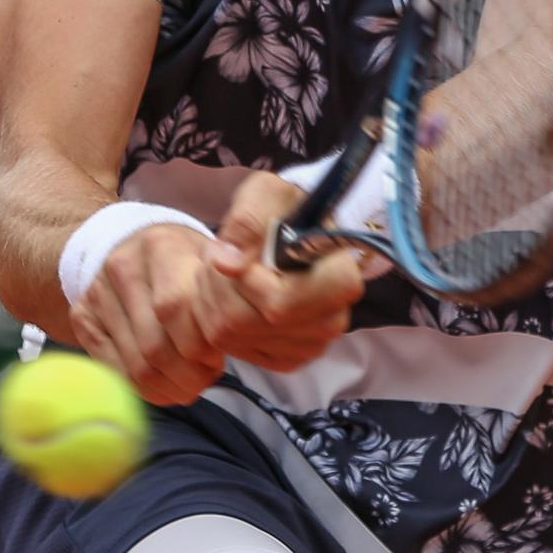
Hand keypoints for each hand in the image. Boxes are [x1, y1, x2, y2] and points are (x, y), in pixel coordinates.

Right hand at [68, 223, 225, 406]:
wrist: (134, 245)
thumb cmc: (185, 262)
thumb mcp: (210, 262)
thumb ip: (224, 293)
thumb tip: (236, 331)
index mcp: (161, 246)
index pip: (176, 307)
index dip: (201, 345)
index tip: (218, 359)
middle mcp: (122, 266)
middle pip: (155, 343)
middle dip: (187, 374)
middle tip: (205, 380)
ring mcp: (96, 292)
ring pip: (136, 363)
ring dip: (168, 387)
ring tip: (189, 386)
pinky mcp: (81, 316)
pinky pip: (113, 369)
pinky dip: (143, 390)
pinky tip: (164, 388)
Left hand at [194, 172, 364, 371]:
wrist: (294, 230)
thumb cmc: (286, 208)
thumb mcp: (268, 194)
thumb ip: (248, 221)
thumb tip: (226, 262)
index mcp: (340, 279)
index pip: (281, 302)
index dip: (247, 280)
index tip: (236, 254)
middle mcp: (331, 320)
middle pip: (249, 321)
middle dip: (219, 284)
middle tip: (217, 254)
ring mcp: (310, 345)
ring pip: (233, 335)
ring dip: (212, 297)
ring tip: (221, 268)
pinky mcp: (286, 359)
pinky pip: (233, 349)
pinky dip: (216, 318)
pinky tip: (229, 293)